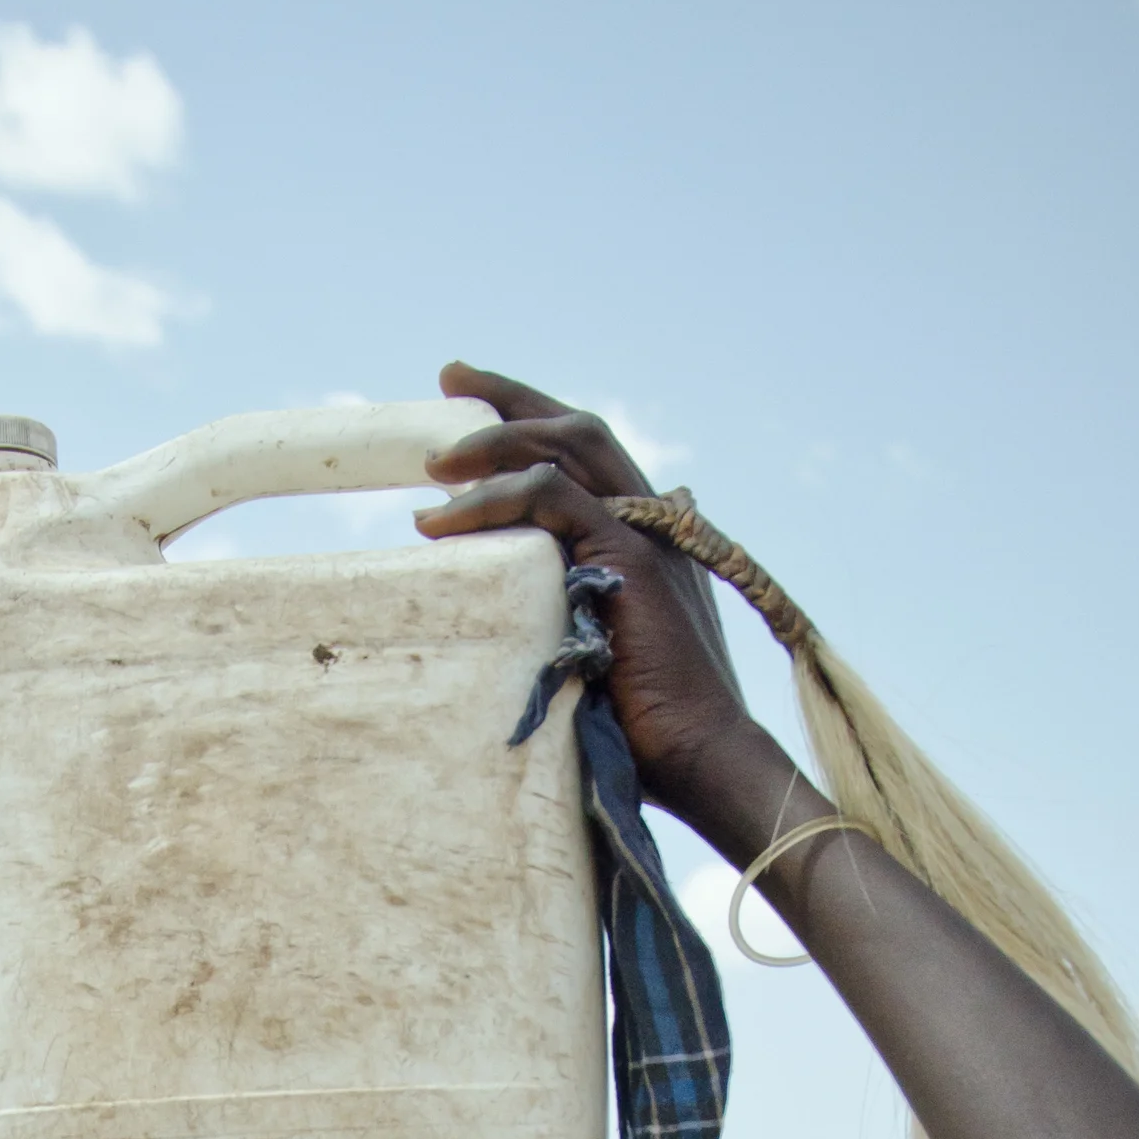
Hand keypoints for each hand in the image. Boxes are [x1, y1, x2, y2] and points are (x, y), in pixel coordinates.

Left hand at [416, 362, 770, 839]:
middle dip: (511, 398)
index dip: (533, 420)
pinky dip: (498, 497)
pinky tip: (448, 518)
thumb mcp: (605, 659)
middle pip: (576, 428)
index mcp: (649, 535)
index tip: (472, 406)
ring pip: (565, 447)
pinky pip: (554, 497)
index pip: (588, 453)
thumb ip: (579, 623)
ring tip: (435, 465)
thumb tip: (540, 621)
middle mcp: (653, 519)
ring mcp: (646, 533)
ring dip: (495, 442)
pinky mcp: (630, 557)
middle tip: (451, 379)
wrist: (703, 758)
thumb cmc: (654, 731)